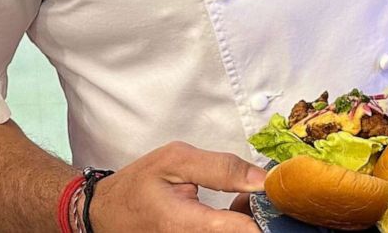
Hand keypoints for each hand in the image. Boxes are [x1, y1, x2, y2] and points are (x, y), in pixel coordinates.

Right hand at [87, 141, 264, 231]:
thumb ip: (221, 167)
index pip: (245, 232)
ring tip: (242, 198)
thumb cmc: (137, 186)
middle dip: (261, 214)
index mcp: (186, 225)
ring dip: (249, 219)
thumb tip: (263, 178)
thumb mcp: (175, 161)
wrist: (108, 214)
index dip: (268, 212)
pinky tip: (234, 209)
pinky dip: (237, 224)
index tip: (279, 195)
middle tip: (260, 192)